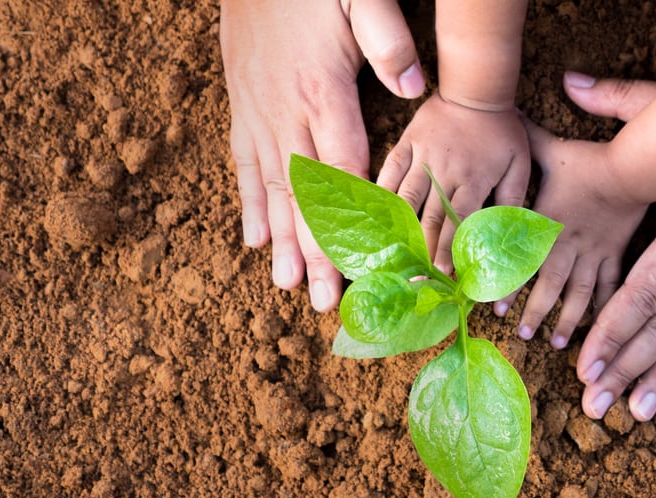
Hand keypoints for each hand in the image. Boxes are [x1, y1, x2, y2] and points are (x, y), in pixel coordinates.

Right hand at [220, 0, 424, 310]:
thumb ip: (387, 40)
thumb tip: (414, 89)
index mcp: (323, 93)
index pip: (341, 174)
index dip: (349, 224)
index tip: (359, 267)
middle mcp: (286, 113)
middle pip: (304, 195)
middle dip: (313, 252)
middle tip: (321, 300)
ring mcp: (259, 113)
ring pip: (272, 188)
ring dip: (279, 240)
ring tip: (284, 286)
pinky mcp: (242, 106)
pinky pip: (244, 164)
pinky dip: (249, 204)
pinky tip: (253, 238)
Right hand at [376, 93, 530, 272]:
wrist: (477, 87)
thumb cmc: (502, 130)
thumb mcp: (519, 164)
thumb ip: (513, 200)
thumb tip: (510, 234)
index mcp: (474, 179)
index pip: (460, 223)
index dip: (451, 250)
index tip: (445, 275)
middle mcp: (445, 172)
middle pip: (431, 218)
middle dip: (424, 250)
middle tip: (417, 276)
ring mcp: (423, 157)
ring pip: (407, 199)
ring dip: (401, 228)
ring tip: (393, 253)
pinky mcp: (407, 143)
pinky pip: (390, 169)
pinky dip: (381, 192)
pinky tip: (374, 213)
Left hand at [495, 80, 655, 348]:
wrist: (638, 167)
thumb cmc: (591, 159)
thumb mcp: (551, 148)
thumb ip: (525, 140)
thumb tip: (503, 114)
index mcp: (551, 224)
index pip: (525, 259)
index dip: (510, 285)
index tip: (496, 308)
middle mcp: (572, 244)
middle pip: (551, 284)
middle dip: (536, 311)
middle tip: (522, 334)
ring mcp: (597, 253)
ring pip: (580, 293)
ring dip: (567, 318)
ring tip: (556, 342)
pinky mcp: (619, 254)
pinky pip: (610, 287)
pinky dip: (603, 308)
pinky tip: (600, 329)